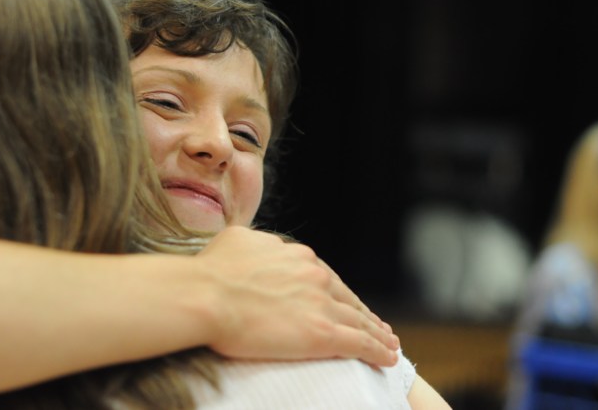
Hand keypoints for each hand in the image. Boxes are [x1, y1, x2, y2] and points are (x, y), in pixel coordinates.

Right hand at [194, 226, 399, 366]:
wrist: (207, 294)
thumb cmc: (212, 269)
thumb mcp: (239, 240)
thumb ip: (260, 245)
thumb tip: (262, 247)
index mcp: (299, 257)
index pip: (327, 279)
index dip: (340, 294)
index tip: (347, 303)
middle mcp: (316, 276)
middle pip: (348, 299)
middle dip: (365, 315)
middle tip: (380, 328)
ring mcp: (321, 304)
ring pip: (359, 321)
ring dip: (378, 334)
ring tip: (390, 344)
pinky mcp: (321, 333)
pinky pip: (359, 343)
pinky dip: (377, 351)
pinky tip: (388, 358)